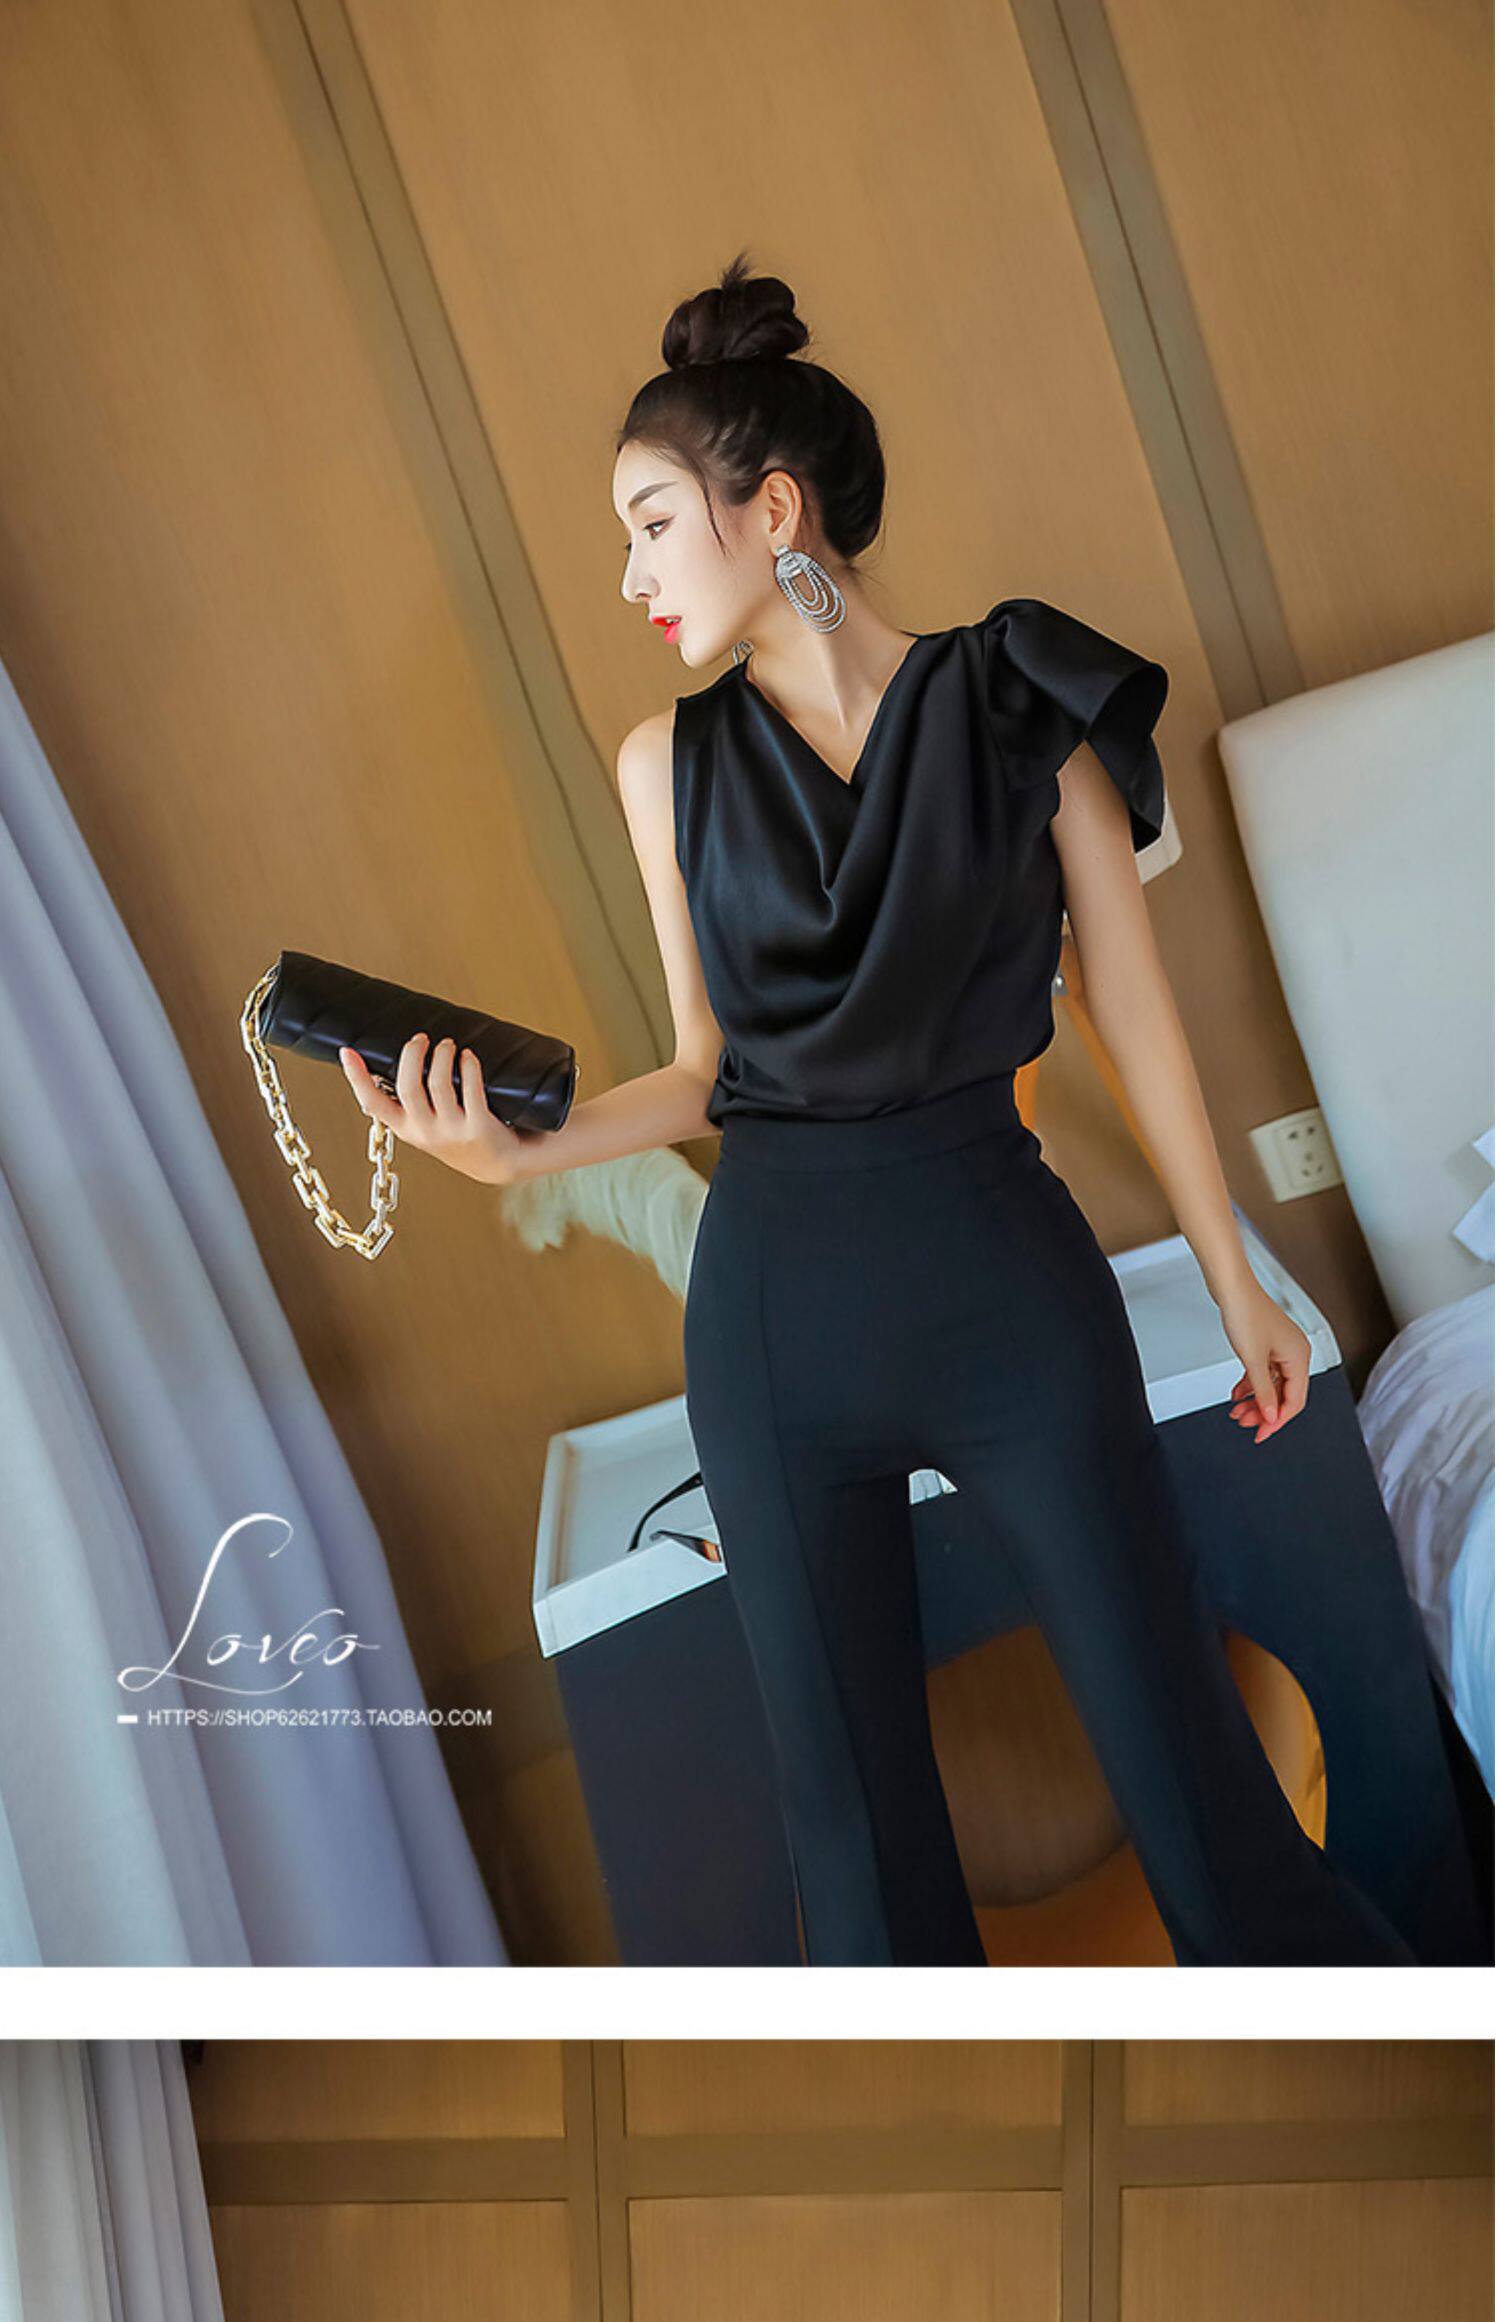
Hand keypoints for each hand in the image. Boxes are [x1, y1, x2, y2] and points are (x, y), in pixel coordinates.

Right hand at [339, 1034, 536, 1187]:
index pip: (373, 1103)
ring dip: (442, 1055)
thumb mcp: (425, 1127)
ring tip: (447, 1045)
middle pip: (408, 1086)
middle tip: (420, 1038)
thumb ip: (409, 1104)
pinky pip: (471, 1088)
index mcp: (406, 1129)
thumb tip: (396, 1062)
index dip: (357, 1077)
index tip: (347, 1052)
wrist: (497, 1163)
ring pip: (439, 1083)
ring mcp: (452, 1131)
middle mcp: (425, 1132)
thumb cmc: (460, 1137)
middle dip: (412, 1055)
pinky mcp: (478, 1126)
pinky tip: (468, 1057)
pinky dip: (468, 1066)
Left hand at [1216, 1271, 1311, 1442]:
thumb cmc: (1245, 1313)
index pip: (1295, 1401)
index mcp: (1299, 1357)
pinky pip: (1264, 1373)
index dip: (1277, 1421)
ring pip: (1272, 1385)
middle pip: (1283, 1394)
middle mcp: (1295, 1353)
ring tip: (1237, 1411)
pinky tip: (1237, 1394)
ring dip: (1255, 1400)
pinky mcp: (1268, 1344)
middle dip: (1263, 1411)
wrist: (1231, 1286)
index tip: (1261, 1434)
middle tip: (1244, 1423)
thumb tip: (1270, 1415)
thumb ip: (1262, 1392)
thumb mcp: (1252, 1360)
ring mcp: (1281, 1349)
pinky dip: (1251, 1385)